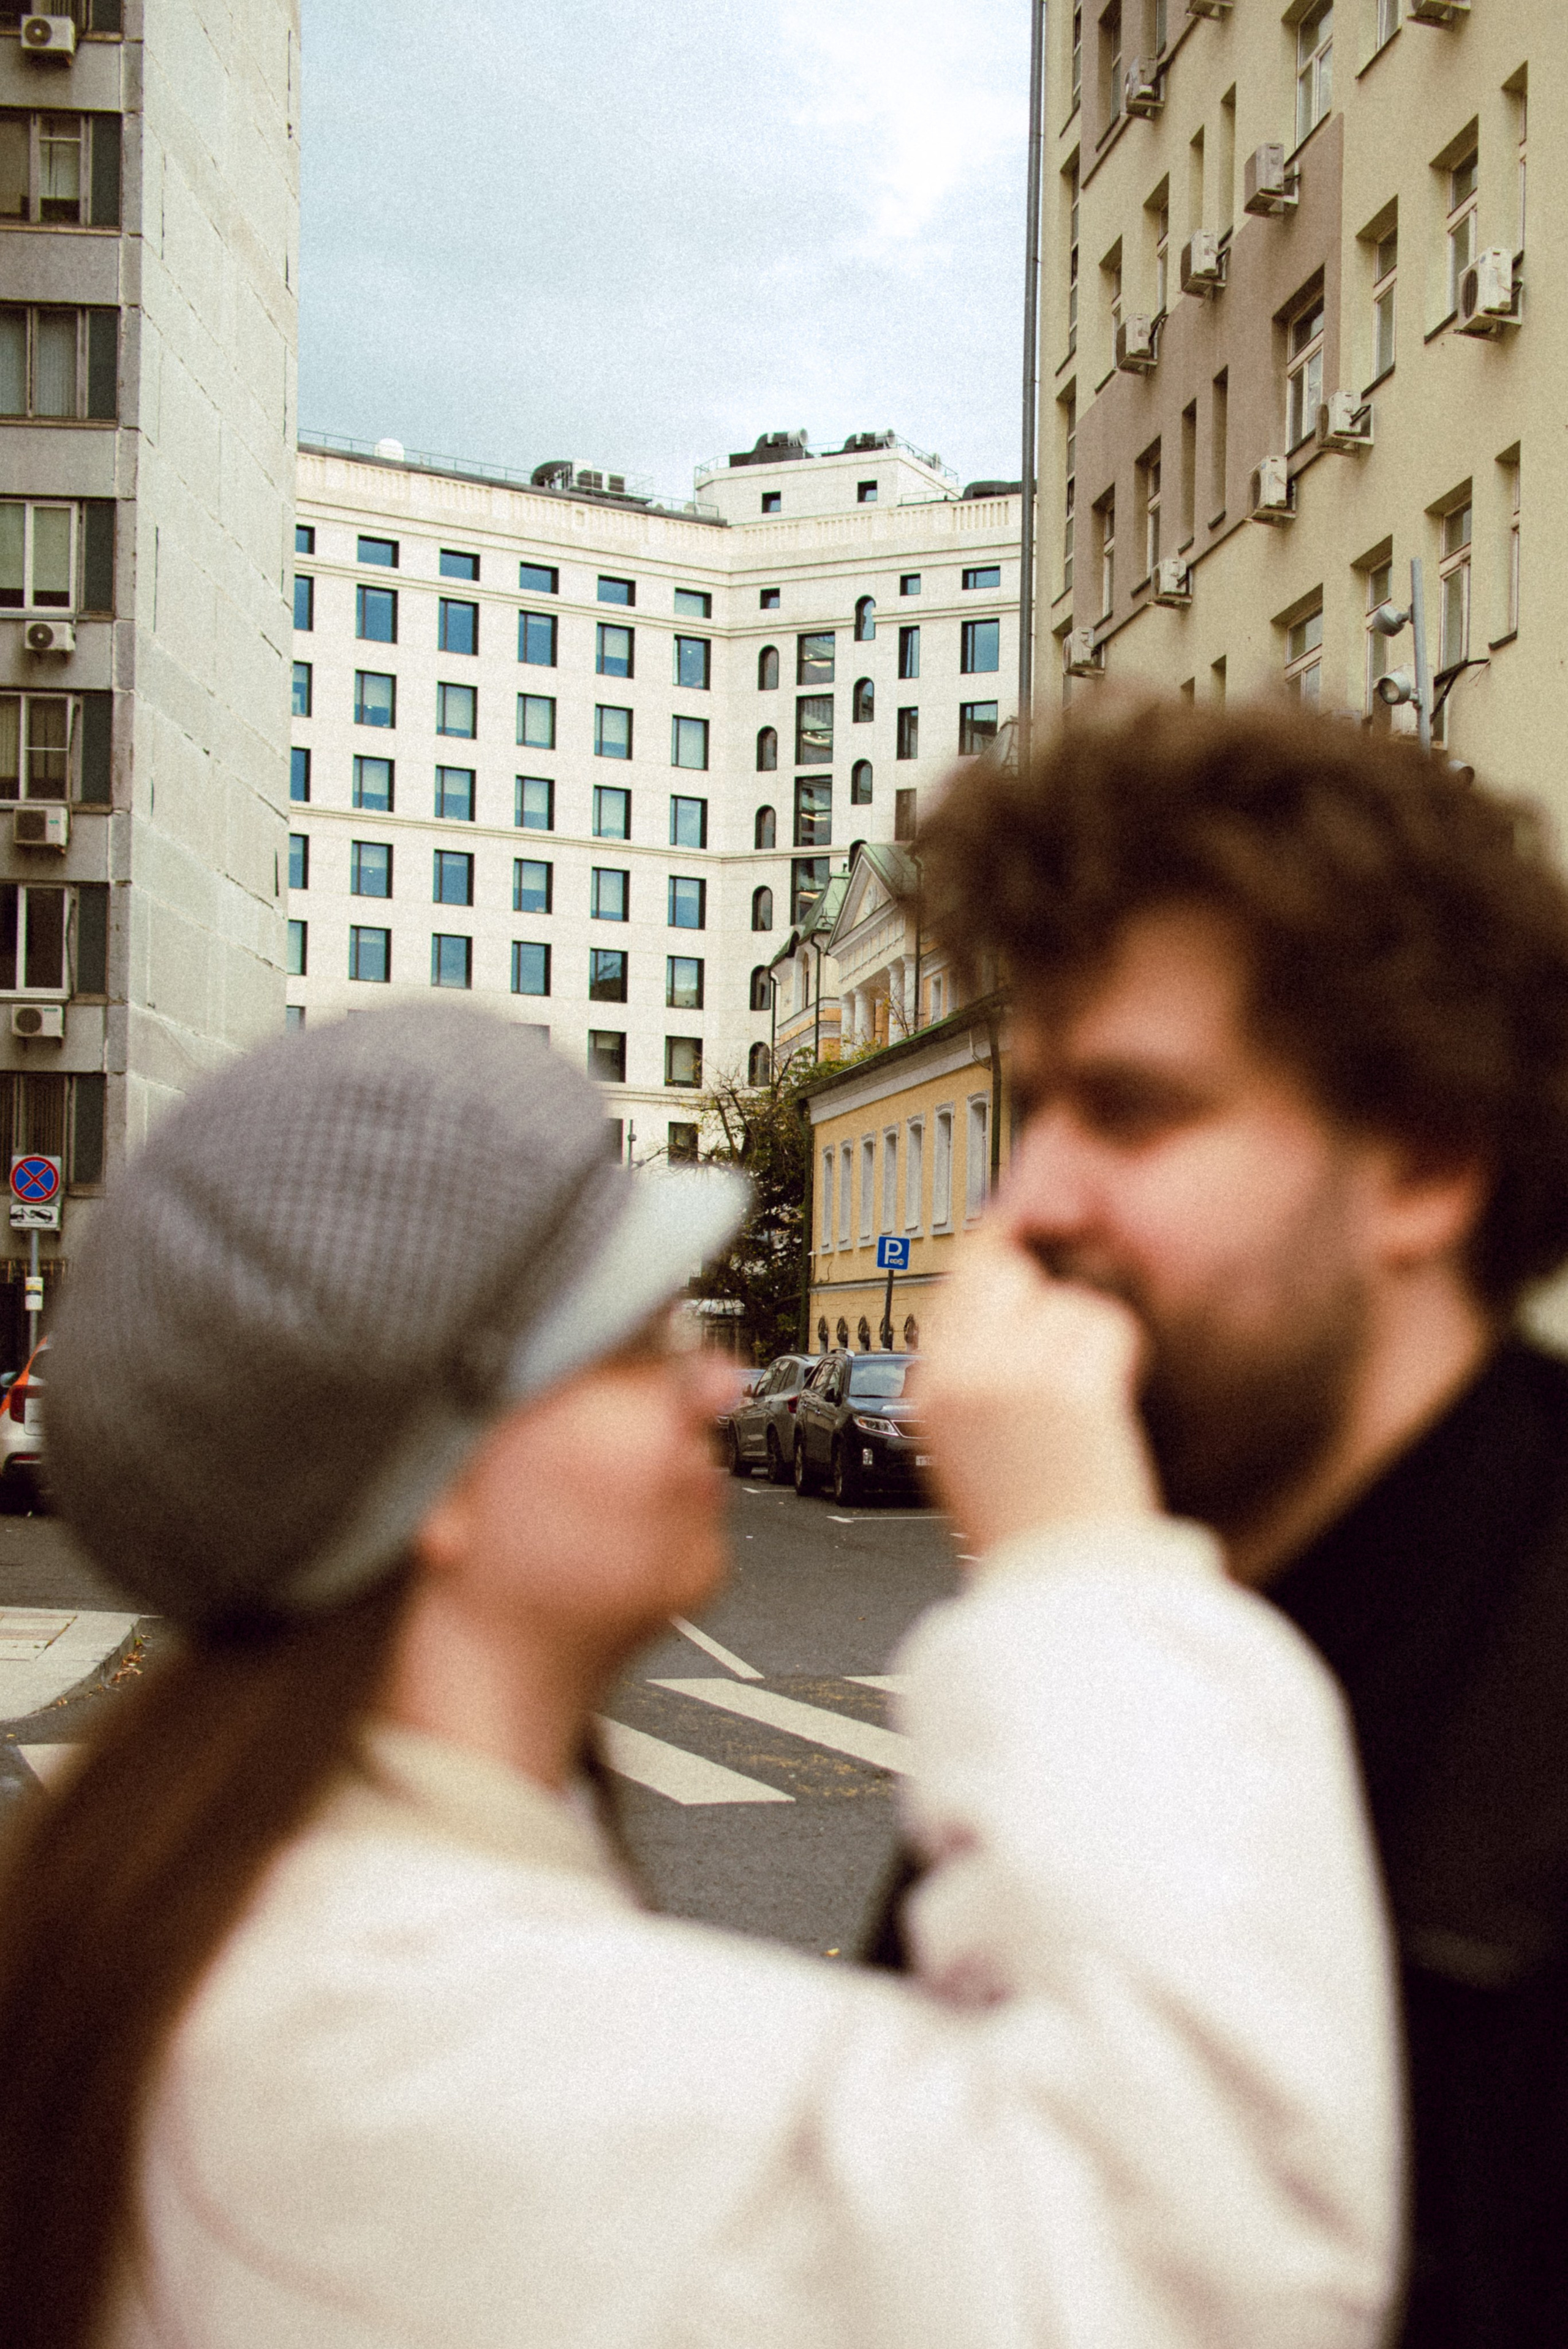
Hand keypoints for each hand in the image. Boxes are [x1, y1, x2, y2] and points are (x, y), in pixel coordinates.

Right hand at [916, 1221, 1158, 1554]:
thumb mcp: (962, 1442)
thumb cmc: (1021, 1523)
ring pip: (1065, 1298)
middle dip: (1040, 1297)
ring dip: (1085, 1335)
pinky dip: (1119, 1354)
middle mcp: (962, 1375)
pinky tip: (1107, 1400)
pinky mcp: (1070, 1388)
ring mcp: (1013, 1378)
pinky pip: (1105, 1325)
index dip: (997, 1269)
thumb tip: (1001, 1283)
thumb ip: (970, 1370)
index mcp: (928, 1391)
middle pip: (1006, 1270)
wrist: (1061, 1588)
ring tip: (1083, 1400)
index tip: (1022, 1269)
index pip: (955, 1283)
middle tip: (1063, 1346)